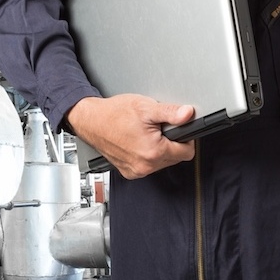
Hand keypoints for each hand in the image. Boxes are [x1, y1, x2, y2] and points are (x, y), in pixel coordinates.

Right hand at [65, 94, 195, 178]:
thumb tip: (188, 114)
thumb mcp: (145, 108)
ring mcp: (136, 170)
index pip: (187, 152)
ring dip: (159, 149)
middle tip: (157, 128)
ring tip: (146, 133)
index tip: (177, 129)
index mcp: (154, 152)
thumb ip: (170, 112)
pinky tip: (138, 142)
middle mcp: (145, 165)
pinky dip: (147, 155)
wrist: (91, 121)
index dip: (185, 137)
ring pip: (162, 163)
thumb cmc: (113, 114)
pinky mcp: (128, 172)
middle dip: (170, 143)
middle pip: (175, 158)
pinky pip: (147, 166)